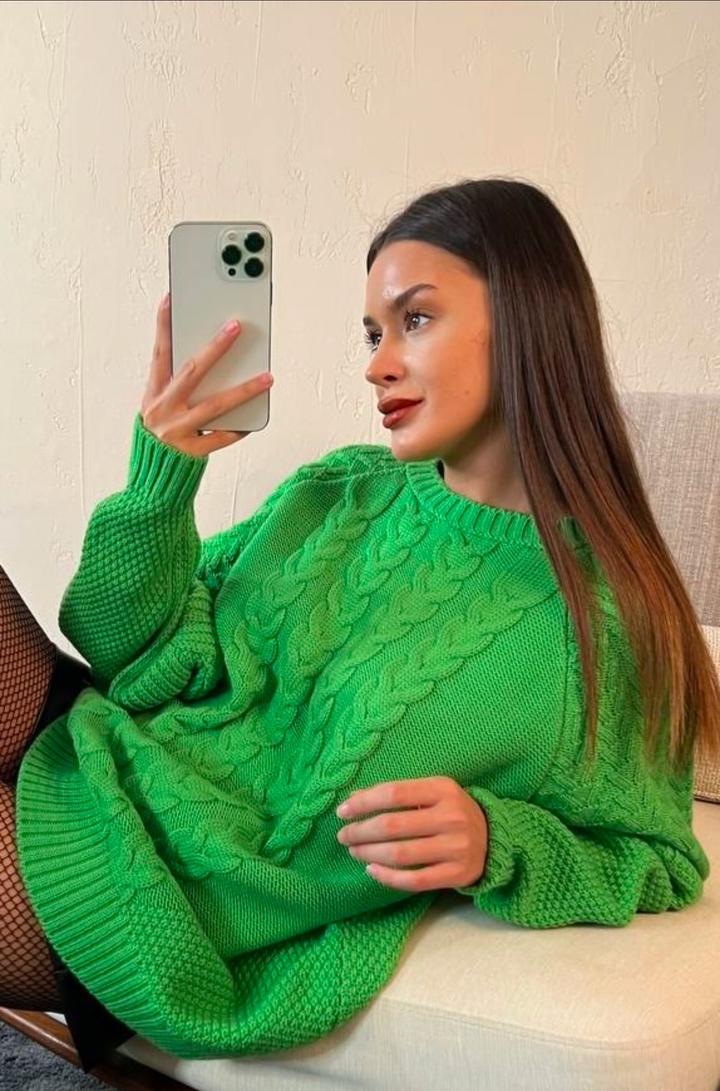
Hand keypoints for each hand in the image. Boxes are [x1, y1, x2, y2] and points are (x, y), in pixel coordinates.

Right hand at [140, 292, 273, 456]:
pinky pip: (222, 437)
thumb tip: (213, 358)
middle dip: (215, 347)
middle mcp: (163, 410)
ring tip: (267, 377)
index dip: (164, 326)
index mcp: (153, 394)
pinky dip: (240, 427)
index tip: (172, 299)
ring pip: (215, 405)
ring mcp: (177, 431)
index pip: (159, 353)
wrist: (152, 482)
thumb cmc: (161, 437)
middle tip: (235, 327)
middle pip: (192, 371)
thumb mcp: (160, 407)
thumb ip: (179, 386)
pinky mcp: (192, 452)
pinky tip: (256, 415)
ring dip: (244, 389)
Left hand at [335, 775, 488, 891]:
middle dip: (360, 832)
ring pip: (400, 854)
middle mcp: (452, 817)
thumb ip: (397, 794)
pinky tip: (372, 870)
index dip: (363, 803)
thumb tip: (353, 799)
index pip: (394, 794)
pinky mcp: (457, 874)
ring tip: (354, 851)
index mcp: (443, 789)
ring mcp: (456, 848)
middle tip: (343, 836)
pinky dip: (388, 877)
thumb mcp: (431, 793)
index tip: (342, 812)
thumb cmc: (450, 811)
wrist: (492, 838)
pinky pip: (414, 880)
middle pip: (393, 826)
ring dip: (369, 854)